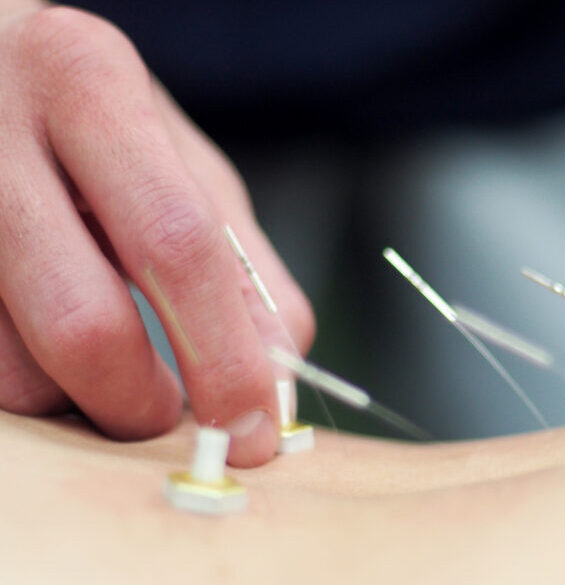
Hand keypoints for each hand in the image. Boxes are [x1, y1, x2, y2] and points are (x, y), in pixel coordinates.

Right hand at [0, 5, 314, 465]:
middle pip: (84, 323)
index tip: (253, 432)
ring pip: (11, 372)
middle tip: (169, 418)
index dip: (226, 358)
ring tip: (103, 368)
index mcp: (89, 85)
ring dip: (76, 401)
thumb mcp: (180, 163)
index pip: (177, 244)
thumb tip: (278, 382)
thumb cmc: (89, 123)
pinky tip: (48, 344)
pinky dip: (31, 383)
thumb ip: (241, 267)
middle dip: (142, 404)